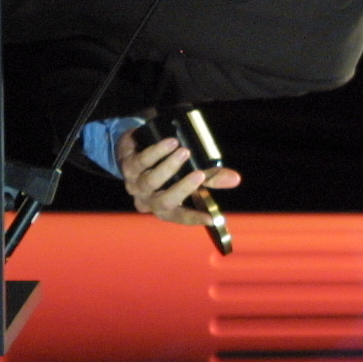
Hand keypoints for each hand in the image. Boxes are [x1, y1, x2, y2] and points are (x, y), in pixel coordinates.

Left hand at [116, 128, 241, 226]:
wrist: (135, 148)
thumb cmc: (165, 168)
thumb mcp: (188, 174)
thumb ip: (210, 179)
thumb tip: (235, 179)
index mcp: (163, 207)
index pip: (179, 216)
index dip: (194, 218)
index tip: (211, 218)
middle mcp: (148, 200)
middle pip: (164, 202)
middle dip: (182, 189)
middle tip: (199, 175)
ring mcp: (135, 185)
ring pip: (151, 181)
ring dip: (168, 167)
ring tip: (185, 152)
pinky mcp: (128, 166)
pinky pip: (141, 161)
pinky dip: (155, 152)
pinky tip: (169, 143)